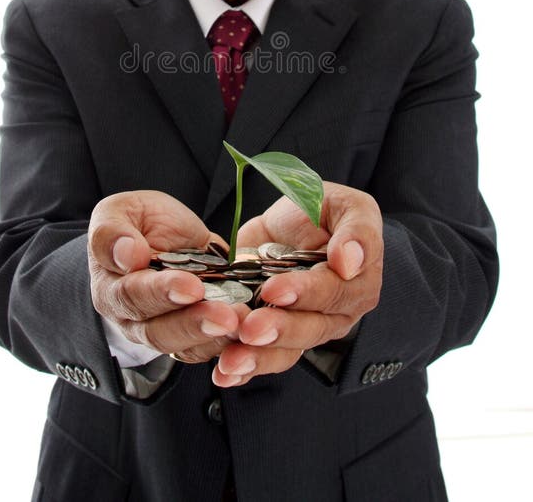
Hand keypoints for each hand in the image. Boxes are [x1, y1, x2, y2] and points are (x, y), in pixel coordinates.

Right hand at [88, 191, 242, 361]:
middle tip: (225, 316)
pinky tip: (245, 329)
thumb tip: (127, 254)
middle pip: (157, 331)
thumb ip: (112, 232)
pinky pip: (203, 348)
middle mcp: (131, 317)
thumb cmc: (137, 221)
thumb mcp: (120, 211)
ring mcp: (159, 329)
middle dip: (194, 323)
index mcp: (110, 285)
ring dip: (213, 337)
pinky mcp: (188, 334)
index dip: (161, 292)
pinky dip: (225, 342)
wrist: (159, 234)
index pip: (131, 295)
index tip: (191, 286)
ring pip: (182, 346)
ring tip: (240, 323)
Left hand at [212, 181, 382, 386]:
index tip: (274, 289)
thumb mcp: (348, 206)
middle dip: (277, 330)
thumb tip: (349, 261)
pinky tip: (224, 374)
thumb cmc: (327, 211)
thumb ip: (357, 231)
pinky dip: (242, 367)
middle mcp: (333, 312)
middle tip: (249, 329)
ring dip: (257, 358)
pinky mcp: (274, 331)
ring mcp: (302, 326)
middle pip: (309, 329)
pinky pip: (262, 356)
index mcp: (356, 282)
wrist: (294, 221)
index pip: (332, 293)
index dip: (304, 293)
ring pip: (285, 350)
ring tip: (230, 360)